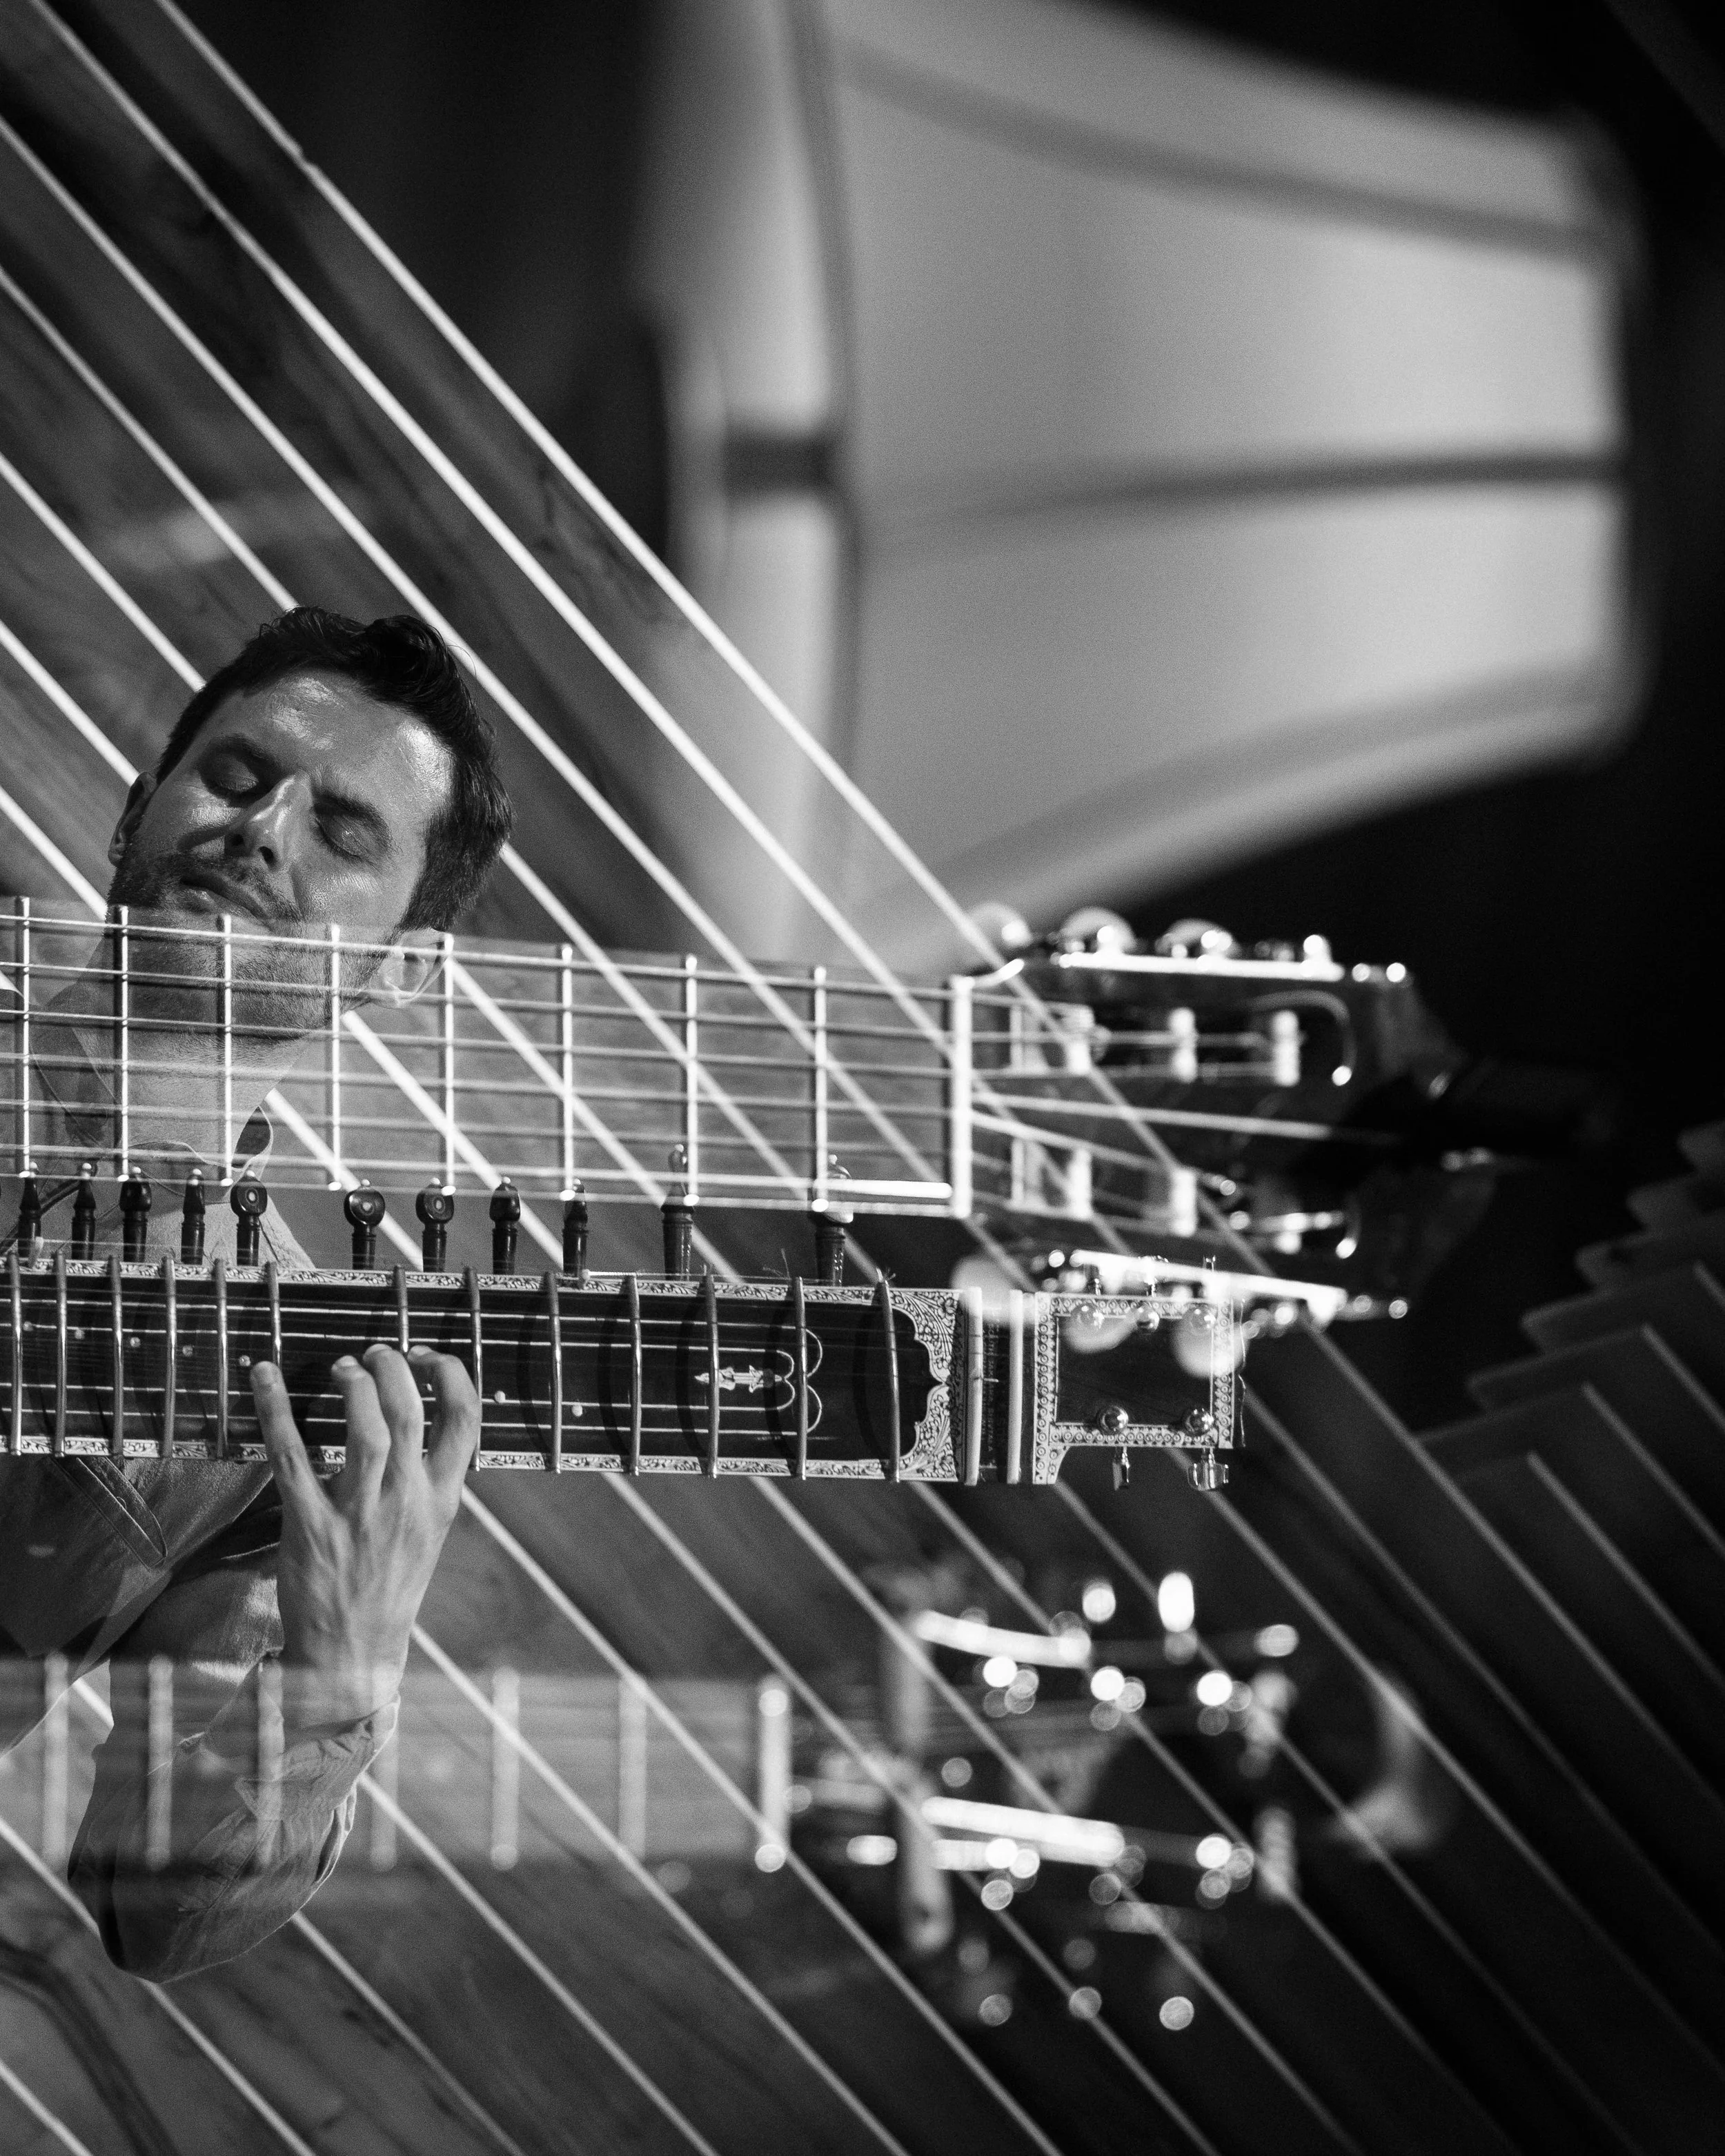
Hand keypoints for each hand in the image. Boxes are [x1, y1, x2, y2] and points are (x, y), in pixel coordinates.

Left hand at [250, 1343, 478, 1725]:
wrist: (353, 1655)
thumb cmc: (389, 1587)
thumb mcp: (428, 1533)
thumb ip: (428, 1481)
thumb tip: (416, 1422)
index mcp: (441, 1501)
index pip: (465, 1423)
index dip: (450, 1375)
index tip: (426, 1355)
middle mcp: (407, 1501)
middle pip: (410, 1413)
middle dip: (393, 1369)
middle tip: (373, 1353)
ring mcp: (360, 1514)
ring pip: (366, 1429)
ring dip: (353, 1386)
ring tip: (342, 1368)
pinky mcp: (311, 1526)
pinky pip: (291, 1456)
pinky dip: (276, 1409)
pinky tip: (263, 1376)